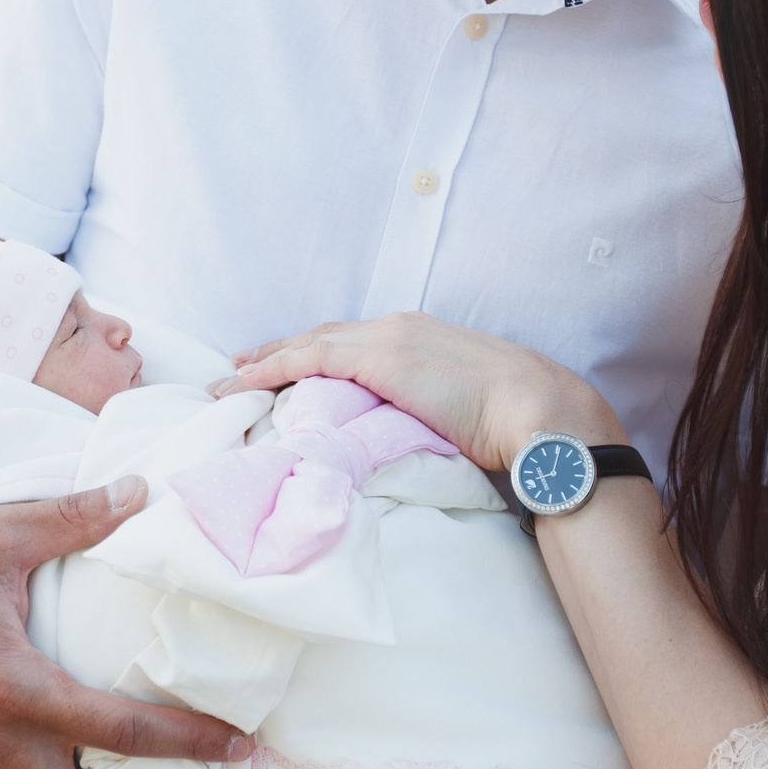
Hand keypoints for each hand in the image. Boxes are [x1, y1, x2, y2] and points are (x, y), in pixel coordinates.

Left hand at [212, 314, 621, 472]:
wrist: (538, 408)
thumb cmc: (514, 420)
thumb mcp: (464, 408)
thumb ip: (433, 410)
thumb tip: (415, 439)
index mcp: (420, 338)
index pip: (353, 342)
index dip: (314, 353)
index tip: (286, 367)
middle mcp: (399, 328)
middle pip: (324, 336)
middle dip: (280, 350)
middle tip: (241, 366)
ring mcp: (388, 339)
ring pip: (309, 344)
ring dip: (266, 360)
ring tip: (229, 380)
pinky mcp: (380, 358)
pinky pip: (310, 358)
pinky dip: (273, 367)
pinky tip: (245, 380)